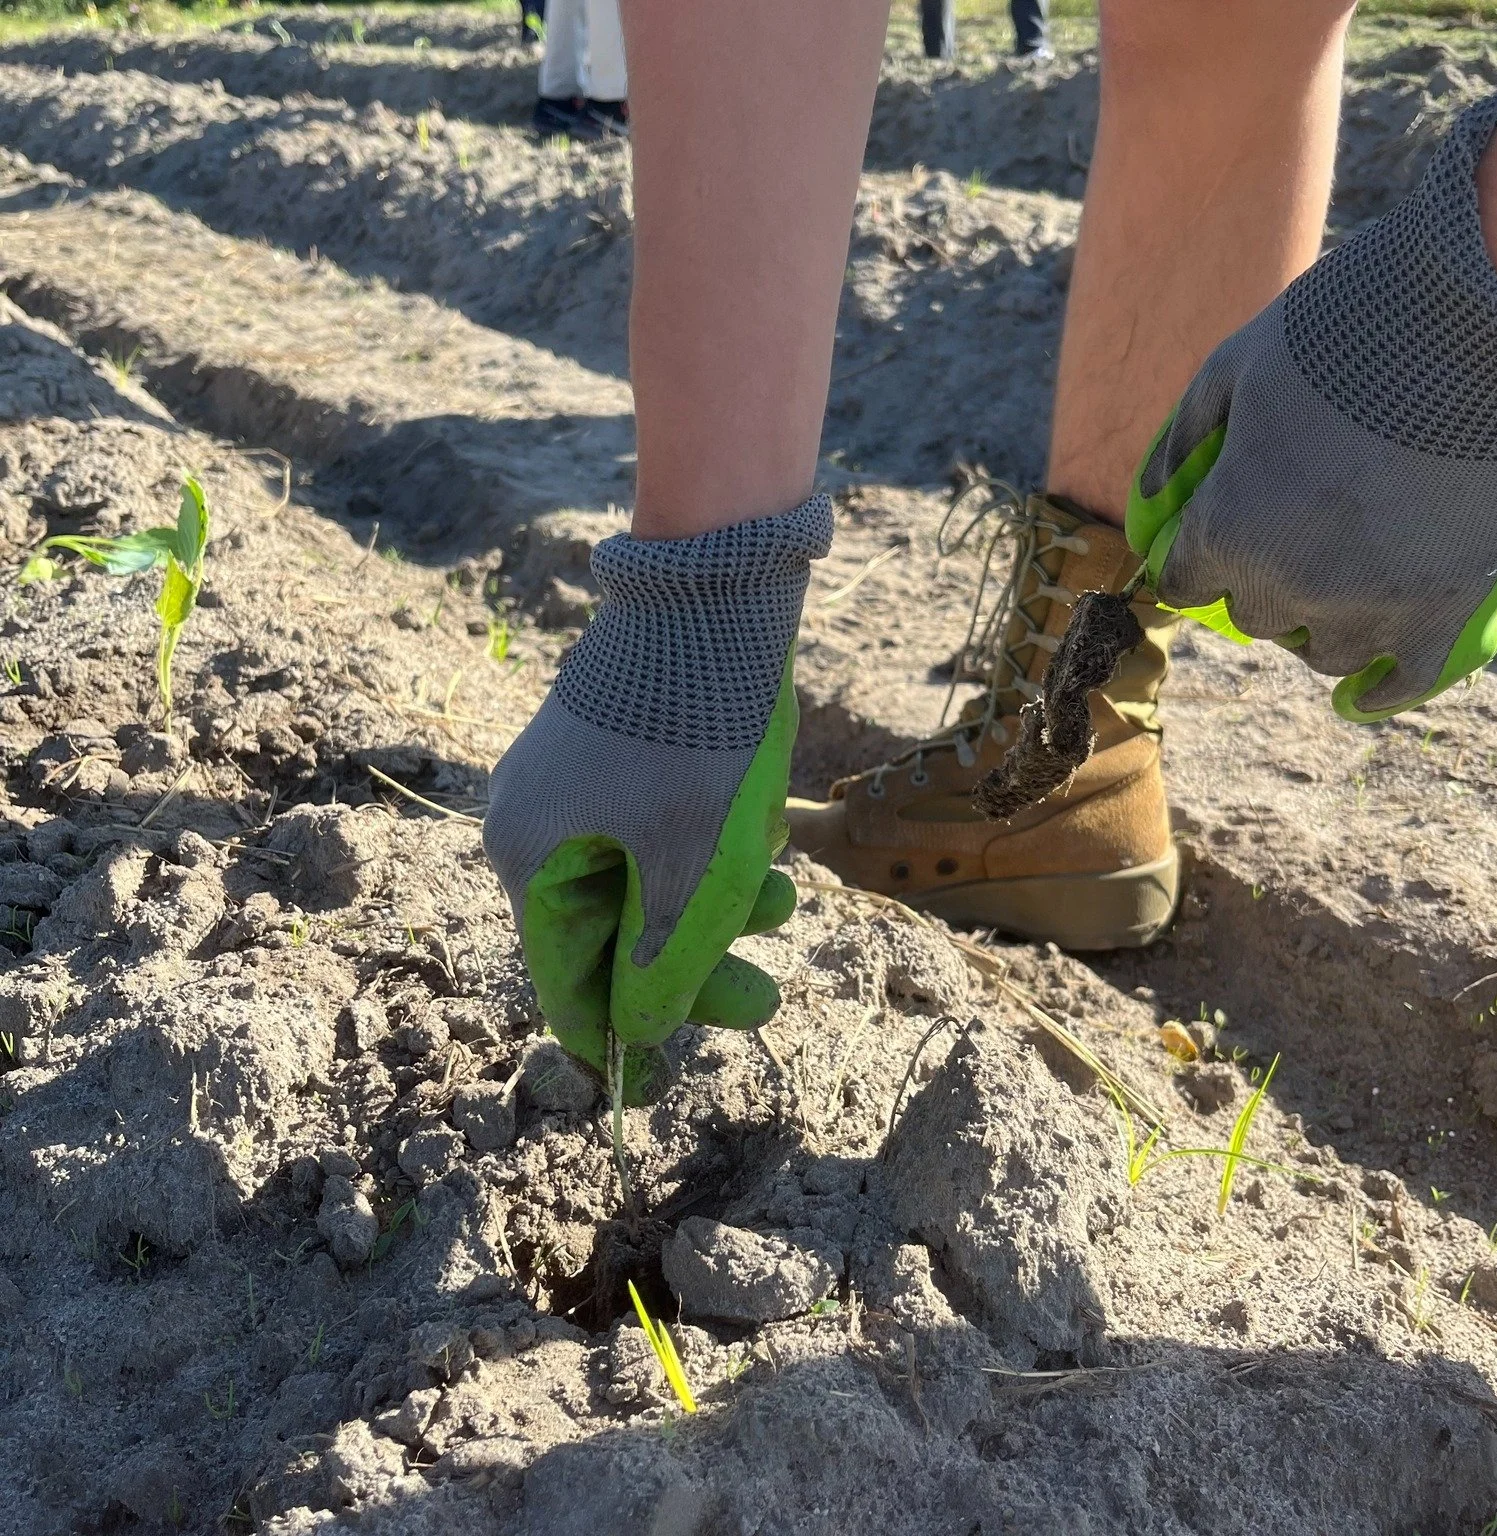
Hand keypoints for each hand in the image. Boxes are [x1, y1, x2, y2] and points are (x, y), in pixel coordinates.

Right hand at [483, 497, 831, 1096]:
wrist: (713, 590)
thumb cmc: (698, 737)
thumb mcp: (691, 869)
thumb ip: (664, 964)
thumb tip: (638, 1036)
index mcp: (528, 857)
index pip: (566, 980)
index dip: (618, 1038)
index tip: (655, 1089)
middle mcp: (534, 821)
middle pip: (615, 930)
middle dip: (698, 962)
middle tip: (767, 999)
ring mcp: (571, 780)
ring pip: (647, 876)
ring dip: (717, 901)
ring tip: (785, 900)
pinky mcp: (614, 749)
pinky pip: (656, 826)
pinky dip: (706, 847)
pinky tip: (764, 835)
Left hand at [1127, 92, 1496, 721]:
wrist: (1469, 313)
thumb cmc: (1336, 332)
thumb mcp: (1230, 369)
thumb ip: (1181, 441)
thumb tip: (1149, 499)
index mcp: (1228, 530)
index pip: (1182, 584)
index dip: (1189, 563)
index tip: (1200, 553)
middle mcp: (1291, 582)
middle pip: (1253, 616)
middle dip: (1256, 583)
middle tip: (1284, 542)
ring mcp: (1372, 602)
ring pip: (1322, 650)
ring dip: (1318, 622)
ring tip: (1335, 584)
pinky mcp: (1446, 605)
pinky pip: (1404, 678)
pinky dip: (1384, 687)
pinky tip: (1369, 690)